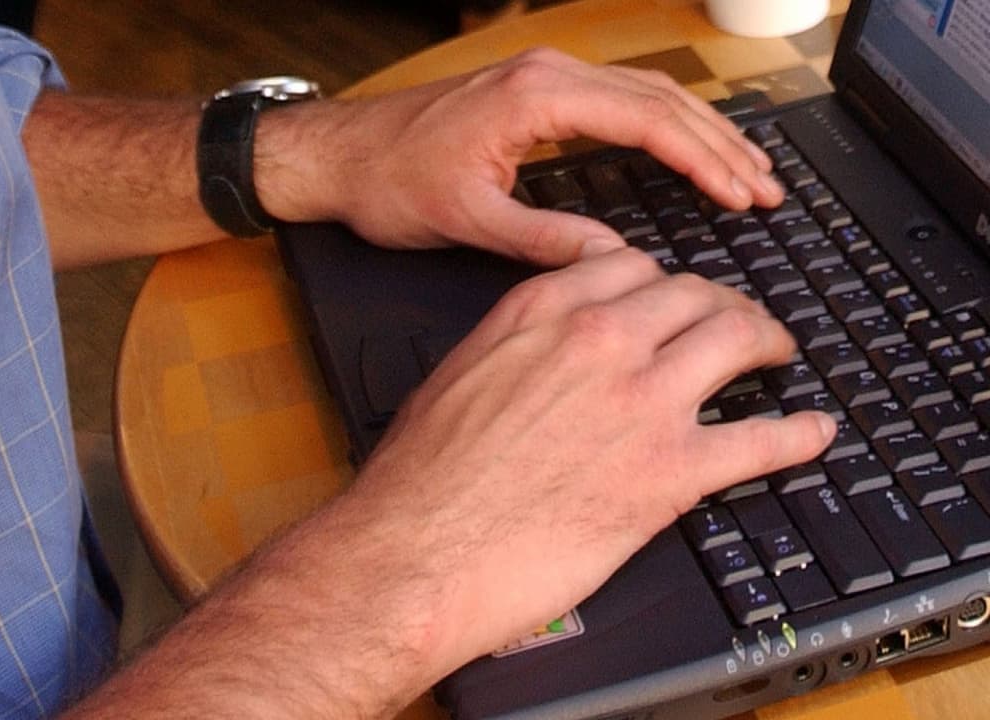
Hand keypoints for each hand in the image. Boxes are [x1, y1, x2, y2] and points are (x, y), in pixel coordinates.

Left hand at [257, 48, 783, 264]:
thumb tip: (613, 256)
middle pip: (660, 102)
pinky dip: (663, 127)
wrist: (341, 155)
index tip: (741, 196)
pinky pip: (619, 101)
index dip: (702, 161)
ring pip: (646, 96)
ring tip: (747, 173)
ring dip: (700, 134)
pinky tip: (687, 151)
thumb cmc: (390, 182)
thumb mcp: (468, 220)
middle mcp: (547, 75)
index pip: (646, 121)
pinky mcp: (536, 93)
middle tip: (767, 191)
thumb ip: (544, 239)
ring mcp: (543, 78)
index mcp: (536, 97)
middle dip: (720, 147)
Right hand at [343, 248, 833, 678]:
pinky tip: (812, 432)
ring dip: (767, 342)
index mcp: (540, 314)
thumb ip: (513, 345)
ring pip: (736, 340)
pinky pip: (760, 440)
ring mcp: (642, 401)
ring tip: (777, 353)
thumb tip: (541, 351)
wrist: (418, 548)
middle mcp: (599, 341)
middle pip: (693, 295)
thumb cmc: (422, 478)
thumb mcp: (457, 376)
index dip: (663, 281)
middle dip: (722, 303)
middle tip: (734, 323)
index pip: (629, 267)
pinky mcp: (670, 471)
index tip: (672, 296)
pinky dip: (797, 434)